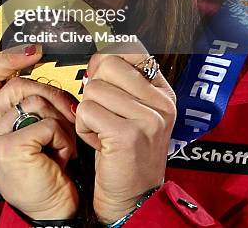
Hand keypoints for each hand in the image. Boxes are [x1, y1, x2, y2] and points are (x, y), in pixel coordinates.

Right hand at [0, 44, 78, 220]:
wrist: (53, 212)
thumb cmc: (45, 166)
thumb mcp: (28, 126)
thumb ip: (25, 98)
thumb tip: (37, 54)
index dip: (8, 57)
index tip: (35, 51)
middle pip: (19, 85)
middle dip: (52, 95)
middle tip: (70, 113)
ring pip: (35, 102)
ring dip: (60, 121)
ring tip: (62, 143)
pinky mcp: (5, 149)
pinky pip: (46, 123)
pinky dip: (63, 138)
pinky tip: (61, 158)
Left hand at [75, 44, 175, 223]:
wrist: (134, 198)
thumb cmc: (125, 150)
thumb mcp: (133, 110)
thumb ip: (120, 81)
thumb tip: (96, 58)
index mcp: (163, 92)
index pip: (132, 50)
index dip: (108, 60)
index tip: (103, 78)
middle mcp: (161, 103)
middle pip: (108, 65)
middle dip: (95, 88)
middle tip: (103, 112)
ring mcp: (147, 119)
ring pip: (93, 89)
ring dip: (88, 112)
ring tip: (103, 130)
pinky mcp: (127, 135)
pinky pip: (86, 111)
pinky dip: (84, 127)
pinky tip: (99, 141)